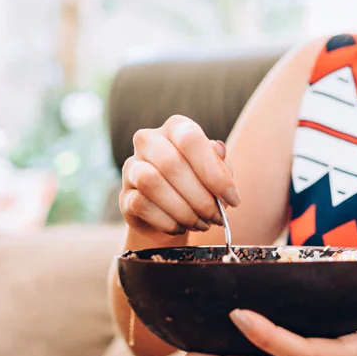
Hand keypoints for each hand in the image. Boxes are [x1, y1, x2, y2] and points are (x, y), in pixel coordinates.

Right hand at [120, 115, 238, 243]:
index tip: (232, 199)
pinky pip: (141, 205)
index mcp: (176, 128)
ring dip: (182, 209)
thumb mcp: (216, 173)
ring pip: (151, 182)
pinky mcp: (124, 195)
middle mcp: (149, 141)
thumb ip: (220, 163)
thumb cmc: (199, 186)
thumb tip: (218, 151)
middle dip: (200, 197)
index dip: (214, 171)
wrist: (173, 215)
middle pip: (170, 163)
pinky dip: (167, 221)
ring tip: (200, 223)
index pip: (190, 139)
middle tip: (216, 217)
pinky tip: (180, 227)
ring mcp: (132, 167)